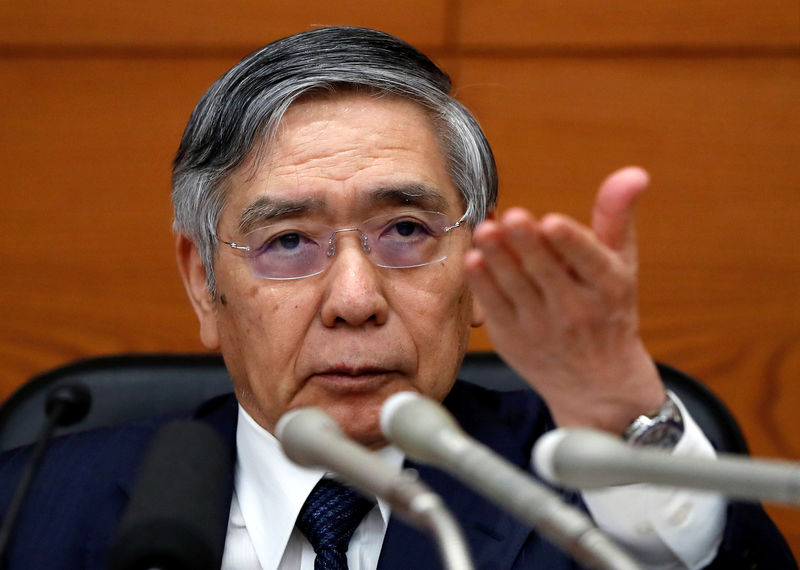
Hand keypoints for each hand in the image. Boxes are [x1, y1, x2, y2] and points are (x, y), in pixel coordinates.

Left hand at [464, 167, 664, 432]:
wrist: (597, 385)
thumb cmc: (609, 311)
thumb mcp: (621, 265)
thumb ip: (617, 217)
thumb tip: (634, 172)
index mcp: (609, 287)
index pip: (590, 262)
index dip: (571, 243)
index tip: (553, 222)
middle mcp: (576, 310)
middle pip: (546, 273)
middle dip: (527, 244)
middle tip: (512, 216)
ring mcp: (541, 327)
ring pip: (516, 288)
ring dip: (499, 259)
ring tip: (486, 231)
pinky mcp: (512, 338)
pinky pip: (494, 307)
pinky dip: (482, 285)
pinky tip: (473, 260)